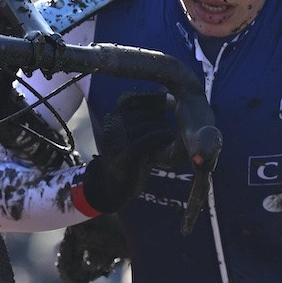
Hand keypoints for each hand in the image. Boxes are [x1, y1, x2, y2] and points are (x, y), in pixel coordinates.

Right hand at [78, 88, 176, 214]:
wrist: (115, 188)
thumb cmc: (130, 157)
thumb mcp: (134, 132)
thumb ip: (146, 115)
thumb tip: (168, 94)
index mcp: (112, 117)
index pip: (131, 98)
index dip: (151, 98)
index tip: (168, 103)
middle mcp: (111, 126)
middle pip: (144, 112)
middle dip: (161, 119)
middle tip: (168, 130)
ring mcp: (117, 141)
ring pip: (149, 125)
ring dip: (164, 130)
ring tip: (170, 137)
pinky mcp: (126, 155)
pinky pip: (148, 139)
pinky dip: (162, 137)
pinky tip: (170, 138)